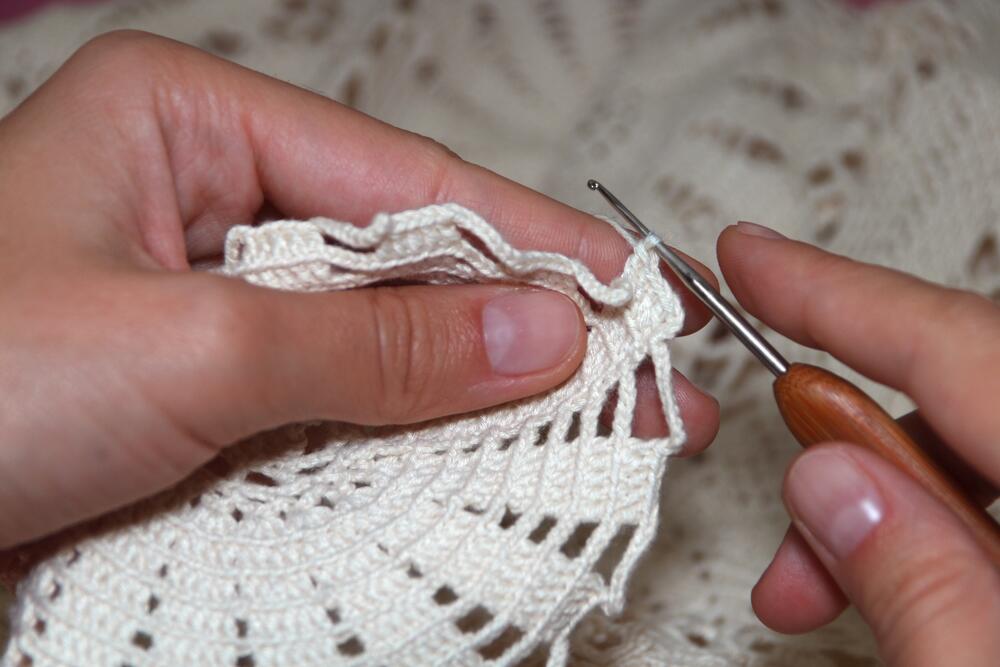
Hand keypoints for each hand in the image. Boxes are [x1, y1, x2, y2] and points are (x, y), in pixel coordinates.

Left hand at [0, 31, 719, 548]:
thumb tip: (533, 335)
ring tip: (594, 431)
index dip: (530, 242)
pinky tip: (487, 458)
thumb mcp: (186, 347)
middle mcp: (210, 201)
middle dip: (525, 327)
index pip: (404, 180)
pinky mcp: (211, 389)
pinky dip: (411, 440)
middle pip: (407, 262)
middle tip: (641, 380)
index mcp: (189, 125)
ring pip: (383, 342)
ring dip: (482, 395)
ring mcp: (214, 300)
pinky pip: (339, 405)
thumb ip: (373, 345)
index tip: (631, 294)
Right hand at [718, 222, 999, 665]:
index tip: (751, 258)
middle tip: (781, 507)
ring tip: (811, 584)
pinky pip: (998, 488)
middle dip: (847, 443)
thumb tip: (830, 482)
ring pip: (977, 443)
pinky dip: (931, 526)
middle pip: (966, 387)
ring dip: (881, 503)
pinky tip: (885, 581)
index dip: (838, 294)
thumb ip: (924, 588)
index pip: (958, 345)